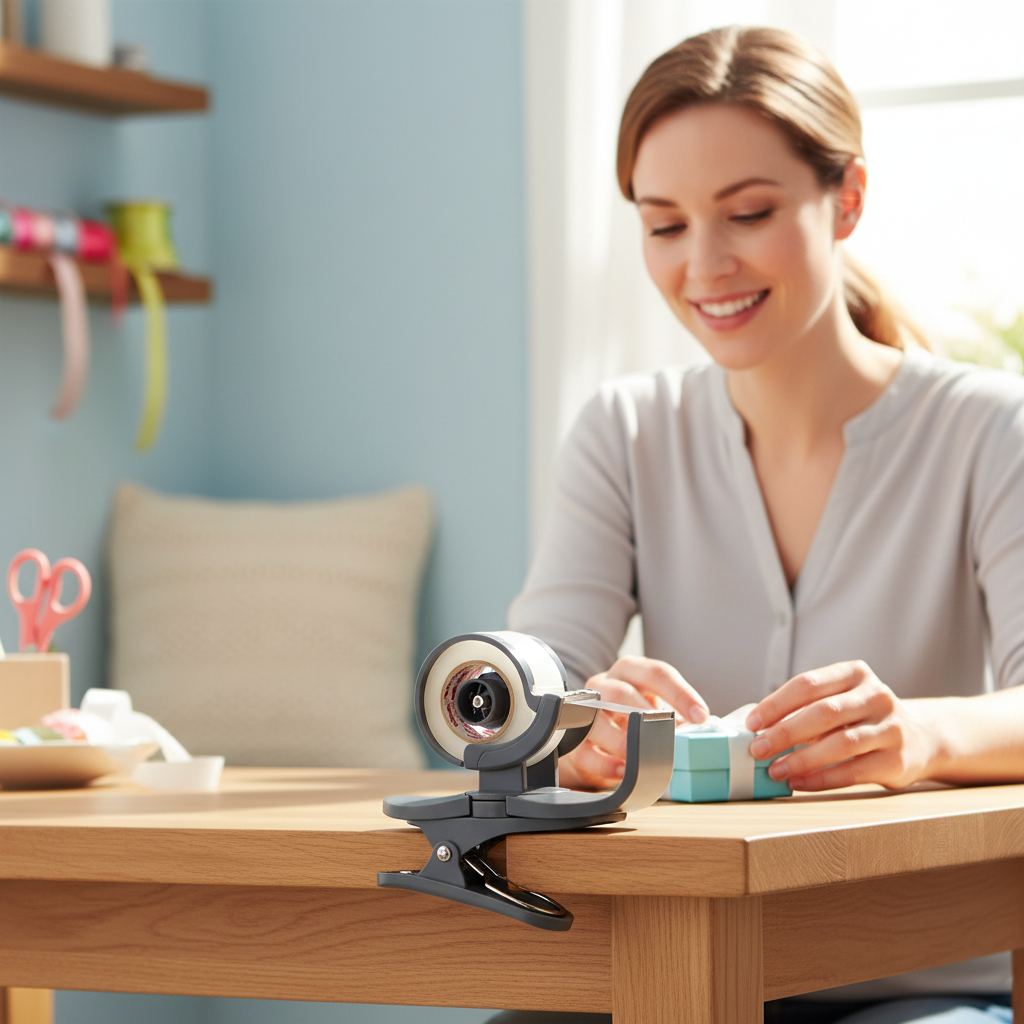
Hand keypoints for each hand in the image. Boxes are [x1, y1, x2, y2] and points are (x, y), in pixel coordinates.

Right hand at [559, 656, 708, 790]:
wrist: (596, 743)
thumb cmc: (631, 721)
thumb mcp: (654, 711)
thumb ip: (675, 718)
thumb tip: (702, 733)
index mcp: (629, 672)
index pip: (656, 673)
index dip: (680, 694)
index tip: (700, 717)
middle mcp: (604, 685)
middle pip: (621, 692)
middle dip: (646, 716)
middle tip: (667, 737)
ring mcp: (584, 711)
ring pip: (595, 717)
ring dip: (623, 741)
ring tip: (642, 758)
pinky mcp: (572, 740)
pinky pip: (583, 749)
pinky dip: (605, 764)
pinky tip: (624, 772)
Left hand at [745, 661, 938, 791]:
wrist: (921, 737)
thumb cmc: (862, 717)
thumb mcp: (840, 700)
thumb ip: (805, 708)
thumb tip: (755, 728)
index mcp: (855, 674)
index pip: (808, 685)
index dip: (776, 704)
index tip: (752, 723)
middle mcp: (876, 696)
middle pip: (823, 713)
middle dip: (785, 732)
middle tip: (757, 749)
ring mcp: (891, 727)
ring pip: (840, 743)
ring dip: (802, 759)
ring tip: (774, 770)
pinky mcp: (898, 760)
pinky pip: (854, 771)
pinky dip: (822, 778)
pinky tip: (799, 782)